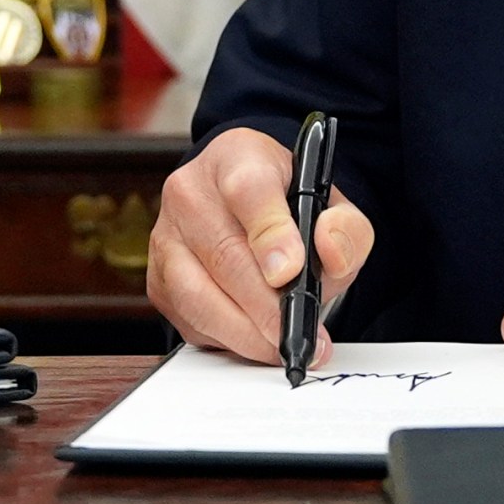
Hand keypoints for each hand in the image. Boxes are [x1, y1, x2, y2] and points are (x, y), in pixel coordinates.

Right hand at [149, 126, 375, 365]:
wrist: (246, 208)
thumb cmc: (288, 206)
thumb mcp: (332, 204)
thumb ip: (345, 227)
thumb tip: (330, 250)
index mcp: (237, 157)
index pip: (248, 190)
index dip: (270, 233)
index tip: (291, 272)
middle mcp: (191, 192)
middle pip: (224, 254)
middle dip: (266, 305)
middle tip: (299, 332)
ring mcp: (166, 237)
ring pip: (198, 295)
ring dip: (246, 331)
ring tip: (283, 345)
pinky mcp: (158, 280)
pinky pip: (190, 320)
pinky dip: (227, 340)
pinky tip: (258, 342)